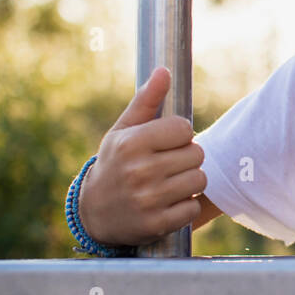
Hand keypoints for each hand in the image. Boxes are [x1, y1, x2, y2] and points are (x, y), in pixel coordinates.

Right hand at [78, 66, 206, 245]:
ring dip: (190, 180)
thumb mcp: (123, 131)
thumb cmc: (115, 164)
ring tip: (169, 182)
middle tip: (168, 164)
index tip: (165, 142)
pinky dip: (185, 205)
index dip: (179, 134)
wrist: (94, 213)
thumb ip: (146, 101)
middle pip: (196, 153)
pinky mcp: (157, 224)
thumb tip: (164, 70)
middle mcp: (140, 171)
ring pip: (200, 179)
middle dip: (186, 157)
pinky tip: (168, 202)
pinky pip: (193, 207)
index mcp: (132, 143)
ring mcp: (149, 199)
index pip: (184, 128)